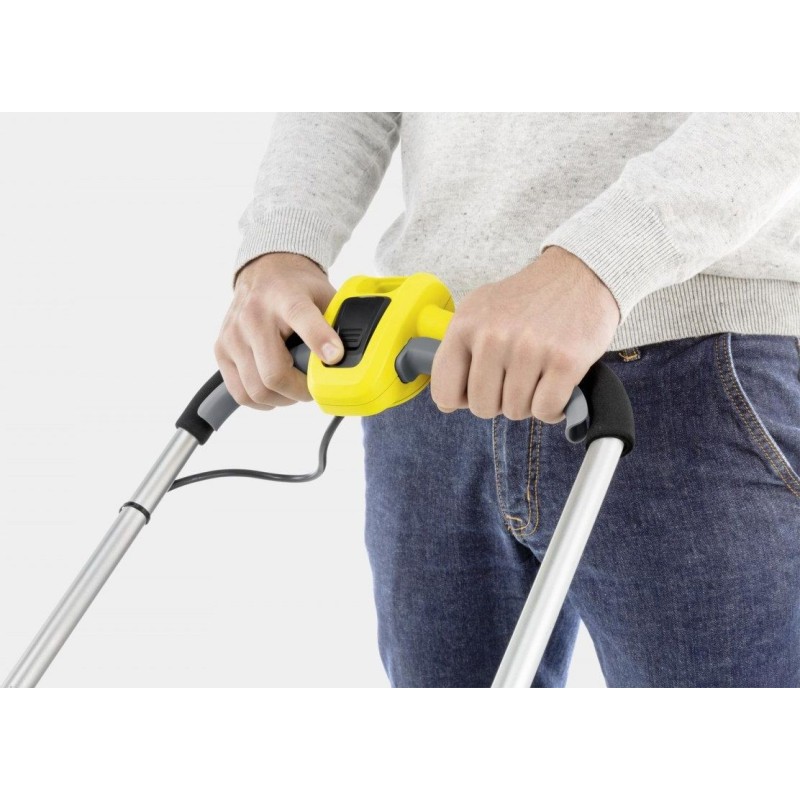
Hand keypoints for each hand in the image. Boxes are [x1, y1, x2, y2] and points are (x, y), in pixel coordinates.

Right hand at [214, 253, 343, 409]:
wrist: (264, 270)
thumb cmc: (298, 288)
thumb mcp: (325, 295)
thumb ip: (338, 323)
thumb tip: (356, 356)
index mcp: (287, 298)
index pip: (302, 318)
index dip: (320, 341)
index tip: (334, 357)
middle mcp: (255, 315)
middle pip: (274, 374)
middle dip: (301, 391)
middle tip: (314, 388)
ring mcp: (233, 334)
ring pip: (256, 389)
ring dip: (282, 399)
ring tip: (294, 390)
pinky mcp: (221, 349)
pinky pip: (239, 392)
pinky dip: (260, 400)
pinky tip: (274, 392)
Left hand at [430, 247, 619, 421]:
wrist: (578, 274)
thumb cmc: (528, 299)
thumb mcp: (481, 310)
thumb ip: (460, 349)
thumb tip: (447, 401)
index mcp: (466, 324)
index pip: (444, 390)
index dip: (460, 400)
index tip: (474, 392)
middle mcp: (494, 336)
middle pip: (482, 406)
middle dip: (498, 402)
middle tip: (513, 380)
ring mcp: (529, 349)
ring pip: (515, 410)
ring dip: (527, 403)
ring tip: (537, 377)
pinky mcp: (565, 361)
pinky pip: (546, 410)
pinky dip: (552, 408)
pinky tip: (556, 387)